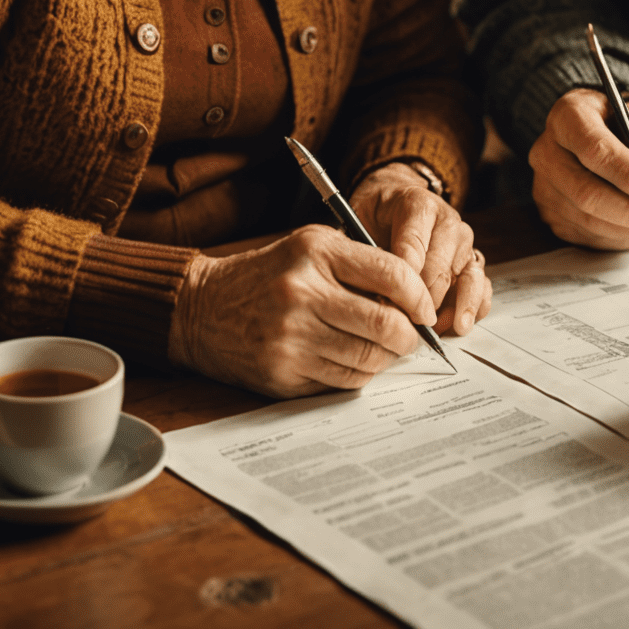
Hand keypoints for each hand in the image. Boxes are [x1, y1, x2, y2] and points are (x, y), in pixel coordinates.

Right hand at [166, 224, 434, 396]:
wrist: (203, 308)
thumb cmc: (269, 274)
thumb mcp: (311, 247)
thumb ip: (360, 263)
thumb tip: (413, 298)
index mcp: (315, 252)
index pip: (391, 274)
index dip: (419, 295)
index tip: (425, 308)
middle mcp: (303, 293)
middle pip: (384, 324)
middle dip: (409, 337)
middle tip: (412, 337)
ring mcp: (291, 337)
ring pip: (368, 359)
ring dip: (387, 359)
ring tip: (385, 350)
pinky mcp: (283, 373)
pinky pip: (343, 381)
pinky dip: (359, 374)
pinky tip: (355, 360)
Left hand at [349, 163, 492, 334]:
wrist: (394, 204)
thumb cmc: (376, 217)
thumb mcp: (361, 221)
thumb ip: (367, 251)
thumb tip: (373, 293)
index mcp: (419, 205)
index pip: (412, 244)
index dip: (403, 277)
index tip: (391, 302)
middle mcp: (448, 222)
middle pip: (441, 266)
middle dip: (426, 299)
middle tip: (409, 325)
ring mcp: (463, 243)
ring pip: (470, 275)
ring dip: (460, 305)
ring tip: (452, 328)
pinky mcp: (472, 262)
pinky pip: (482, 285)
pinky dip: (474, 306)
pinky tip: (460, 324)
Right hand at [528, 88, 628, 249]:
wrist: (614, 139)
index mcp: (571, 114)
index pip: (593, 147)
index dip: (623, 173)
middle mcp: (548, 148)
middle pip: (584, 190)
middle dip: (626, 209)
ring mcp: (544, 184)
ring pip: (585, 218)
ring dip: (624, 227)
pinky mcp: (549, 212)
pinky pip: (583, 235)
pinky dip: (615, 237)